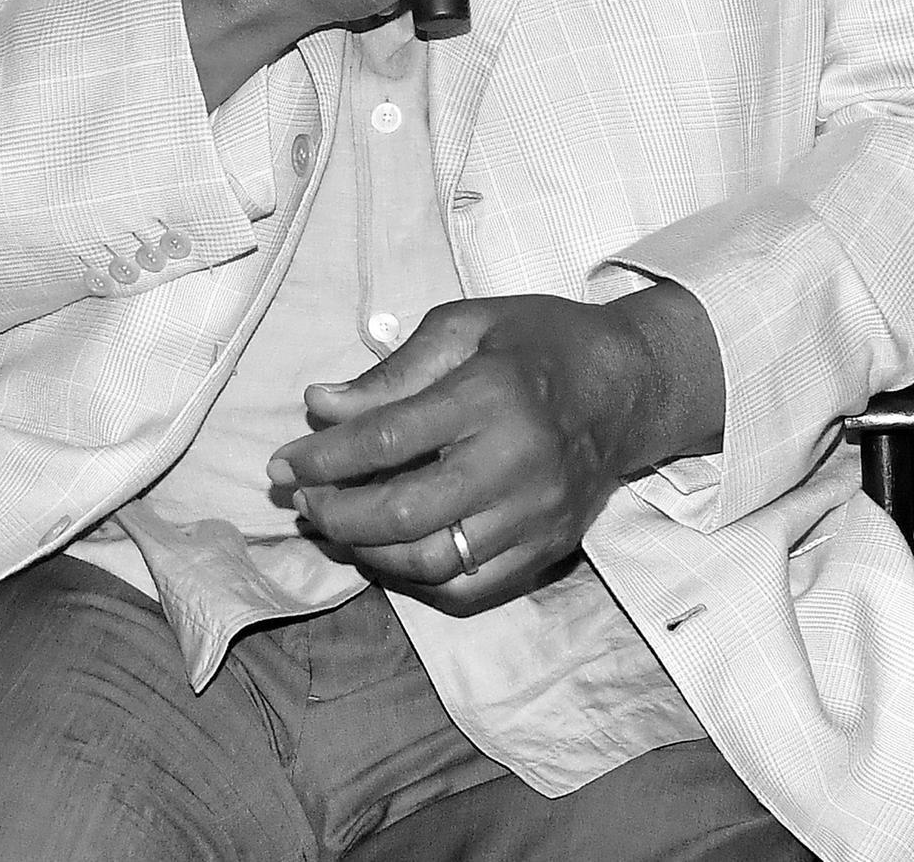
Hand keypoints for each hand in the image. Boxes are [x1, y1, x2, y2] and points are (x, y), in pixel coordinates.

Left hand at [264, 293, 678, 616]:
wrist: (631, 385)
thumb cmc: (539, 343)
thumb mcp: (465, 326)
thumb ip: (391, 372)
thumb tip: (321, 407)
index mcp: (489, 396)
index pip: (386, 440)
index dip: (323, 459)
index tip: (283, 465)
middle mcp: (516, 463)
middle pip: (403, 514)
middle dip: (336, 514)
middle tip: (304, 502)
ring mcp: (537, 515)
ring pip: (433, 562)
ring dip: (370, 552)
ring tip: (340, 526)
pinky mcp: (550, 547)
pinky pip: (472, 588)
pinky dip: (420, 581)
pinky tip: (392, 552)